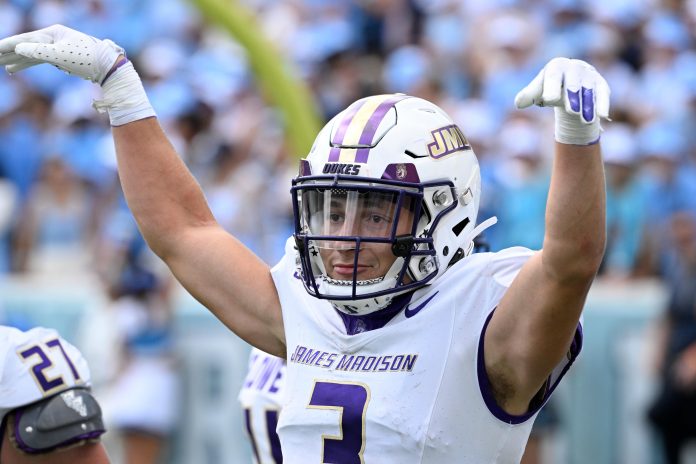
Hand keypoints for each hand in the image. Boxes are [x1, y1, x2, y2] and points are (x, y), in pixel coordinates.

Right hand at [0, 24, 121, 83]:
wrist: (108, 66)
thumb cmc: (86, 58)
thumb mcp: (60, 55)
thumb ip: (39, 51)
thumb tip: (18, 47)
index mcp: (52, 33)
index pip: (25, 39)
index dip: (8, 45)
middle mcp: (53, 38)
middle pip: (25, 45)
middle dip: (8, 52)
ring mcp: (57, 48)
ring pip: (31, 53)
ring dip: (15, 59)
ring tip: (2, 66)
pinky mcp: (62, 58)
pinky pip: (39, 60)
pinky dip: (27, 64)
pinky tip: (16, 69)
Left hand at [514, 57, 609, 144]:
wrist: (571, 82)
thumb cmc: (551, 86)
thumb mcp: (539, 90)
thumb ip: (529, 95)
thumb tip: (518, 103)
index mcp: (556, 67)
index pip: (553, 77)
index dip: (552, 88)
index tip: (549, 100)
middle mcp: (574, 68)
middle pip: (573, 83)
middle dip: (572, 97)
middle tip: (572, 111)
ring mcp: (588, 75)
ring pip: (588, 90)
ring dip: (588, 105)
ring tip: (586, 120)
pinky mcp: (600, 84)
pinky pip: (603, 93)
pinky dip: (602, 104)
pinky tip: (602, 116)